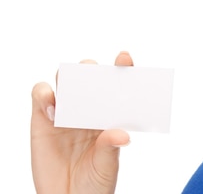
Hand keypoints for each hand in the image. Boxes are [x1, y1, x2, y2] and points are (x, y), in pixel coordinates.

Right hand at [30, 52, 133, 193]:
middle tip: (94, 74)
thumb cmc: (95, 182)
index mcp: (110, 113)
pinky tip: (52, 107)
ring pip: (64, 80)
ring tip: (71, 90)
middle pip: (89, 76)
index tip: (125, 58)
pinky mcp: (41, 120)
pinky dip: (44, 94)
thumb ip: (110, 147)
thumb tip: (120, 134)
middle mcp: (88, 108)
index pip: (118, 84)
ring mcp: (65, 112)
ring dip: (66, 77)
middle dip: (91, 69)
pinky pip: (40, 96)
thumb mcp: (107, 165)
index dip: (121, 67)